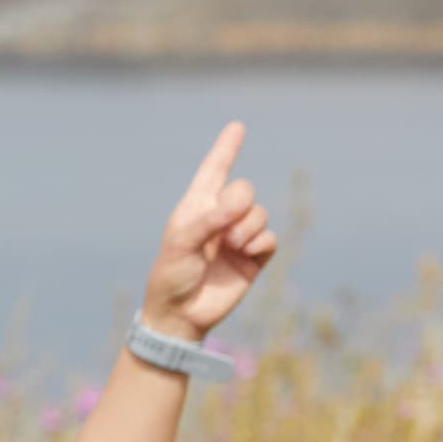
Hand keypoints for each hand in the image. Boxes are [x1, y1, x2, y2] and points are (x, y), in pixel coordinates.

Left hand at [139, 123, 277, 341]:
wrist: (181, 315)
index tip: (237, 126)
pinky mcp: (255, 257)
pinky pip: (270, 237)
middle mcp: (219, 218)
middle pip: (245, 190)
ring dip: (246, 229)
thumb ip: (210, 219)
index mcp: (196, 208)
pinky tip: (245, 255)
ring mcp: (238, 237)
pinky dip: (259, 243)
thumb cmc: (172, 276)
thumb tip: (242, 203)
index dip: (226, 149)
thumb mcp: (181, 243)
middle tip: (222, 231)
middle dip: (238, 205)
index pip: (213, 171)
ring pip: (260, 214)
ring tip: (229, 248)